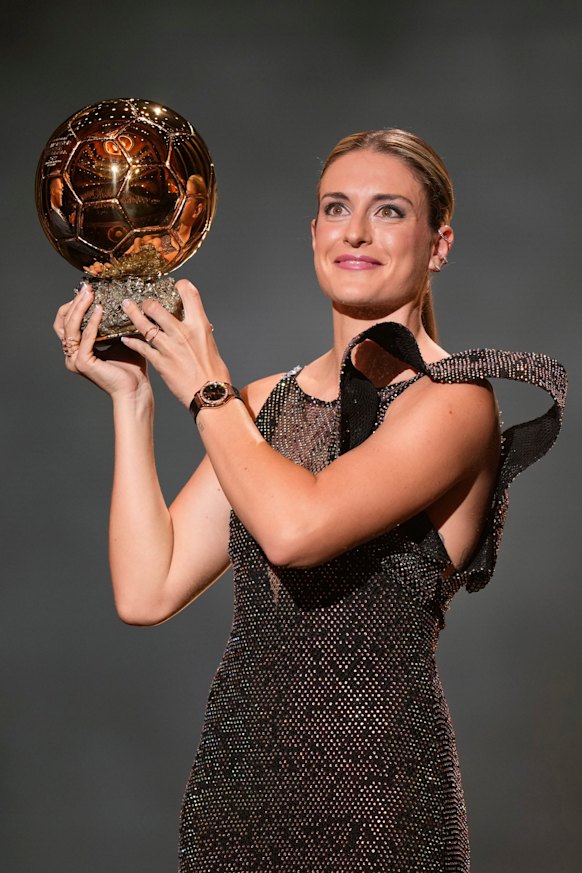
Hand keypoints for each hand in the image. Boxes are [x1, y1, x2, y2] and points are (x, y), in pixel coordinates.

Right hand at [53, 284, 150, 399]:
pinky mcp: (83, 363)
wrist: (136, 389)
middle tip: (87, 289)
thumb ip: (114, 323)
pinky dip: (91, 323)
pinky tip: (99, 310)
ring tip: (90, 295)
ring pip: (71, 328)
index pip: (66, 323)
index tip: (86, 291)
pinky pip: (85, 338)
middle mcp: (72, 355)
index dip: (73, 306)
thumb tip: (121, 300)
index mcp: (78, 350)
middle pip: (63, 323)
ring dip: (80, 309)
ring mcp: (75, 360)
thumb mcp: (121, 338)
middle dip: (74, 303)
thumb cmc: (131, 367)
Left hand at [120, 279, 229, 406]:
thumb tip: (197, 326)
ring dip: (133, 314)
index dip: (181, 285)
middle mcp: (183, 332)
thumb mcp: (211, 344)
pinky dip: (131, 342)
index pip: (189, 293)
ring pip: (144, 324)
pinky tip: (125, 339)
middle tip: (144, 303)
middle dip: (148, 303)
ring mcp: (169, 347)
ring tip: (126, 307)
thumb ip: (200, 331)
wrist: (210, 394)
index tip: (176, 286)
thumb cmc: (214, 373)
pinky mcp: (160, 362)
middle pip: (157, 307)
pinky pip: (141, 347)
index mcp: (199, 325)